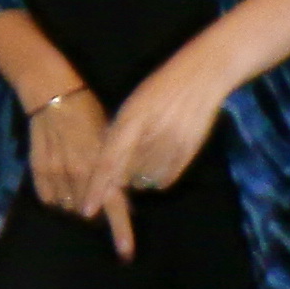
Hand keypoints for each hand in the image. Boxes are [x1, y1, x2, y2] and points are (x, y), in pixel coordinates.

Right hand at [22, 89, 109, 225]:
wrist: (53, 95)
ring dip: (74, 201)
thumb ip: (114, 170)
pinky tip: (60, 177)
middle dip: (94, 207)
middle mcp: (79, 176)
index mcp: (103, 169)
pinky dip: (56, 194)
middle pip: (88, 211)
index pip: (115, 208)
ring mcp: (56, 174)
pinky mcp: (38, 171)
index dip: (121, 232)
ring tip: (76, 178)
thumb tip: (119, 196)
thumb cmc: (90, 113)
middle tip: (95, 189)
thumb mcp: (112, 140)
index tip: (125, 254)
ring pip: (67, 206)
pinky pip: (48, 197)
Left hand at [78, 57, 227, 250]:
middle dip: (117, 179)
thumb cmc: (160, 88)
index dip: (97, 189)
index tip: (87, 211)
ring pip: (144, 181)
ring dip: (138, 177)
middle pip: (125, 177)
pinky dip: (157, 177)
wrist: (201, 77)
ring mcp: (172, 147)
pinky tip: (159, 159)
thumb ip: (117, 135)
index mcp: (129, 122)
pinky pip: (165, 179)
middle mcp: (150, 138)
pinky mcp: (189, 153)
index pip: (108, 164)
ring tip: (145, 154)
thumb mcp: (132, 107)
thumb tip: (105, 164)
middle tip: (122, 163)